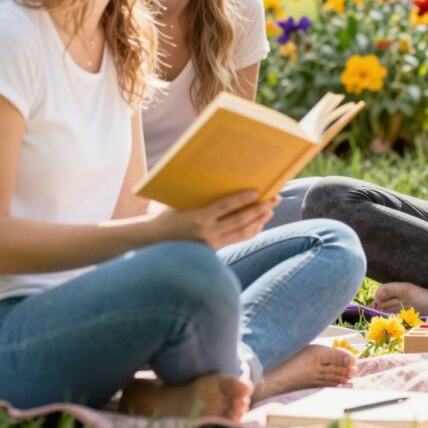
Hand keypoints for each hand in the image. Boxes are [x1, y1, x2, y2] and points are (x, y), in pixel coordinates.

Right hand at [152, 191, 274, 249]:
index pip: (226, 207)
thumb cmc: (166, 216)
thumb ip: (200, 196)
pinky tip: (259, 224)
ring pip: (242, 232)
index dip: (243, 199)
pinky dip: (250, 232)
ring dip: (259, 220)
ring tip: (270, 210)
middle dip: (260, 209)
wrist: (152, 241)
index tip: (257, 191)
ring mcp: (211, 243)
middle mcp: (207, 232)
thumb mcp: (180, 202)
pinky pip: (236, 239)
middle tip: (274, 199)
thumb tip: (217, 177)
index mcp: (198, 217)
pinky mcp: (213, 250)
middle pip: (240, 220)